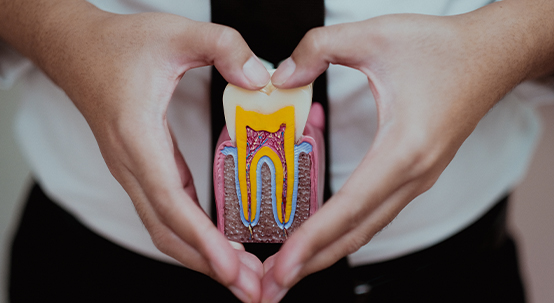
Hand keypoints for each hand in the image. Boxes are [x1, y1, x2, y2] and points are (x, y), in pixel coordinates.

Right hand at [15, 4, 269, 301]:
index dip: (200, 238)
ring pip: (165, 228)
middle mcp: (132, 164)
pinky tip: (220, 245)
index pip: (169, 201)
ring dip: (202, 257)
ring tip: (243, 278)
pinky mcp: (144, 169)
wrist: (76, 49)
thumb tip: (261, 80)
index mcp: (137, 137)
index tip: (230, 268)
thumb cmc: (119, 45)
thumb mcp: (175, 32)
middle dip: (209, 265)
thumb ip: (223, 47)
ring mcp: (135, 171)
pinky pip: (168, 212)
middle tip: (253, 289)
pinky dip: (194, 235)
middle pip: (167, 230)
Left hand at [263, 5, 536, 301]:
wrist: (492, 56)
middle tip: (272, 286)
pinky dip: (345, 232)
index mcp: (404, 149)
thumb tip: (281, 77)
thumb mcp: (375, 35)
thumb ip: (320, 48)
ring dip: (327, 252)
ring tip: (290, 270)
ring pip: (367, 227)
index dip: (313, 240)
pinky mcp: (414, 174)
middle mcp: (413, 174)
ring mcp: (417, 179)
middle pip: (357, 232)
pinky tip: (324, 237)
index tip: (284, 265)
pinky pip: (375, 213)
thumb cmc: (442, 48)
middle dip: (312, 262)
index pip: (350, 207)